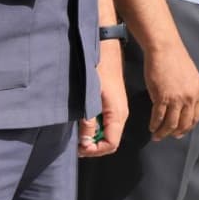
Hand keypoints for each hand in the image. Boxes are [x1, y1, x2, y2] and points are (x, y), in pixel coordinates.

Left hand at [81, 40, 128, 157]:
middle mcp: (122, 115)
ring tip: (79, 132)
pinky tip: (84, 121)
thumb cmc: (98, 70)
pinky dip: (96, 127)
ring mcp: (119, 109)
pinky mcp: (114, 104)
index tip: (79, 147)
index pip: (111, 145)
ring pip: (109, 132)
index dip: (95, 150)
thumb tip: (85, 143)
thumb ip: (88, 121)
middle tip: (77, 142)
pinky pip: (107, 123)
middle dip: (94, 146)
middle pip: (111, 141)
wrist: (105, 49)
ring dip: (94, 137)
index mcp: (118, 115)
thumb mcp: (91, 97)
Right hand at [143, 41, 198, 139]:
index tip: (179, 132)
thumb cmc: (175, 59)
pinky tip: (151, 127)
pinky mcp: (162, 97)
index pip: (195, 117)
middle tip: (167, 137)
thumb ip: (190, 91)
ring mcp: (176, 98)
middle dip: (175, 133)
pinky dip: (154, 124)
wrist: (164, 48)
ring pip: (170, 124)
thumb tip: (185, 105)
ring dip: (163, 133)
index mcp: (198, 92)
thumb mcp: (190, 76)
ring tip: (156, 136)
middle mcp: (189, 98)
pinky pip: (158, 117)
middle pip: (183, 124)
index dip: (187, 127)